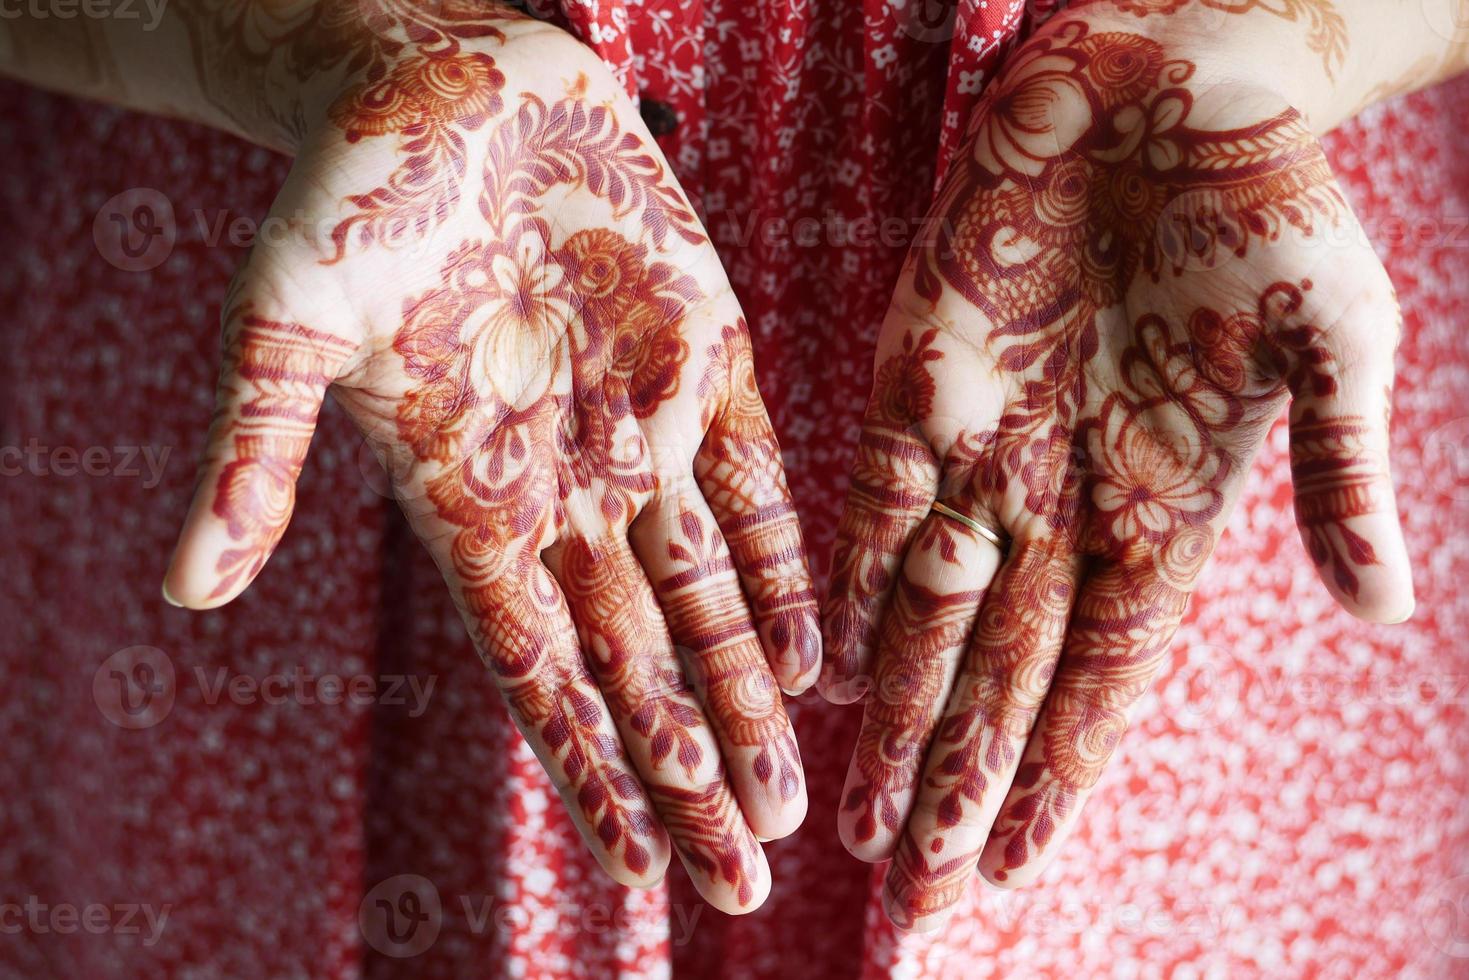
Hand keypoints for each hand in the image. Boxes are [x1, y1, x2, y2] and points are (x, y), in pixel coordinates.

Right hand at [157, 9, 817, 912]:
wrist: (444, 77)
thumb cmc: (352, 190)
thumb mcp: (285, 319)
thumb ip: (252, 452)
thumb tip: (186, 589)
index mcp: (470, 501)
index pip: (539, 673)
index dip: (590, 773)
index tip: (639, 877)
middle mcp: (566, 488)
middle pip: (639, 665)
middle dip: (690, 772)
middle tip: (744, 885)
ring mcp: (644, 429)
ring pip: (710, 599)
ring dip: (750, 700)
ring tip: (785, 806)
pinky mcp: (707, 358)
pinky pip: (760, 488)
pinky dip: (786, 571)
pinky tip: (813, 656)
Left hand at [820, 2, 1439, 929]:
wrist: (1174, 72)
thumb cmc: (1269, 193)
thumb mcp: (1331, 339)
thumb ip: (1335, 474)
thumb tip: (1385, 611)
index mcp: (1160, 502)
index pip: (1102, 675)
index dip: (1056, 770)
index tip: (1012, 866)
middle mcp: (1061, 491)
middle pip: (1004, 671)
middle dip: (959, 779)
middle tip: (915, 896)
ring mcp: (986, 436)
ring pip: (929, 609)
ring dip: (898, 715)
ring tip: (864, 823)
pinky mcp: (918, 368)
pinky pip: (873, 498)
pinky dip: (850, 583)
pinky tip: (828, 668)